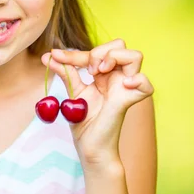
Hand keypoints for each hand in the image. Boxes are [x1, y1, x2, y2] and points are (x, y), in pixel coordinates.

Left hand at [41, 39, 153, 170]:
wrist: (89, 147)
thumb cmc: (84, 122)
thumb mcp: (73, 93)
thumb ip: (65, 73)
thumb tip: (47, 56)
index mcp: (104, 75)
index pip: (96, 52)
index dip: (75, 53)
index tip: (55, 55)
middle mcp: (117, 78)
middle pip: (120, 45)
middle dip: (100, 51)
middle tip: (88, 70)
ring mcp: (125, 88)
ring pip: (135, 56)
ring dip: (114, 58)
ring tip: (99, 72)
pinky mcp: (129, 100)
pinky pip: (146, 84)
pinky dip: (138, 79)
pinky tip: (122, 84)